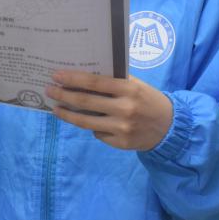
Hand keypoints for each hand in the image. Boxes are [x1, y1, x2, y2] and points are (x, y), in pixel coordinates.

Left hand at [45, 72, 172, 150]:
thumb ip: (113, 82)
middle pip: (86, 102)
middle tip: (49, 90)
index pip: (95, 82)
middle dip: (64, 95)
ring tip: (56, 108)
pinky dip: (91, 126)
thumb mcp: (135, 85)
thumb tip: (82, 78)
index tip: (57, 75)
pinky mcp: (120, 143)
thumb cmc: (147, 100)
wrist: (169, 126)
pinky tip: (86, 120)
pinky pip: (97, 133)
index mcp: (129, 89)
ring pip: (86, 121)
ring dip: (67, 114)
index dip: (73, 79)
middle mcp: (125, 108)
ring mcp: (122, 128)